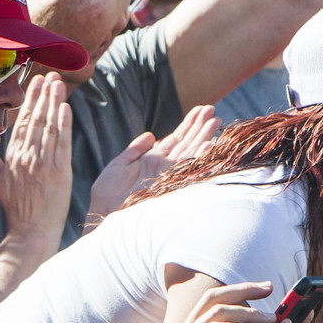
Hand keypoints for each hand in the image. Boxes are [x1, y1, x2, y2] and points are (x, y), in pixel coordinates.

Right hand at [0, 73, 70, 242]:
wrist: (31, 231)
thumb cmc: (17, 209)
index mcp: (12, 156)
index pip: (21, 122)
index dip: (28, 101)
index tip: (34, 82)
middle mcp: (26, 156)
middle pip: (34, 119)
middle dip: (42, 95)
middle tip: (49, 75)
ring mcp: (42, 163)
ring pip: (48, 127)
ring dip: (54, 103)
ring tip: (59, 83)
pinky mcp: (59, 172)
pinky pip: (62, 143)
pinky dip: (63, 123)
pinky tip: (65, 107)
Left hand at [85, 105, 219, 229]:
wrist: (106, 213)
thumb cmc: (107, 194)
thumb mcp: (118, 165)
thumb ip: (134, 149)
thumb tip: (151, 135)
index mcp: (152, 160)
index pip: (175, 139)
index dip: (188, 124)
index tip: (201, 110)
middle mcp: (165, 167)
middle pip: (187, 143)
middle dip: (200, 126)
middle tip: (212, 109)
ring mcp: (170, 175)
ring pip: (191, 152)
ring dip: (204, 136)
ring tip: (216, 119)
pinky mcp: (172, 184)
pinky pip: (188, 168)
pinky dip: (200, 156)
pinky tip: (209, 144)